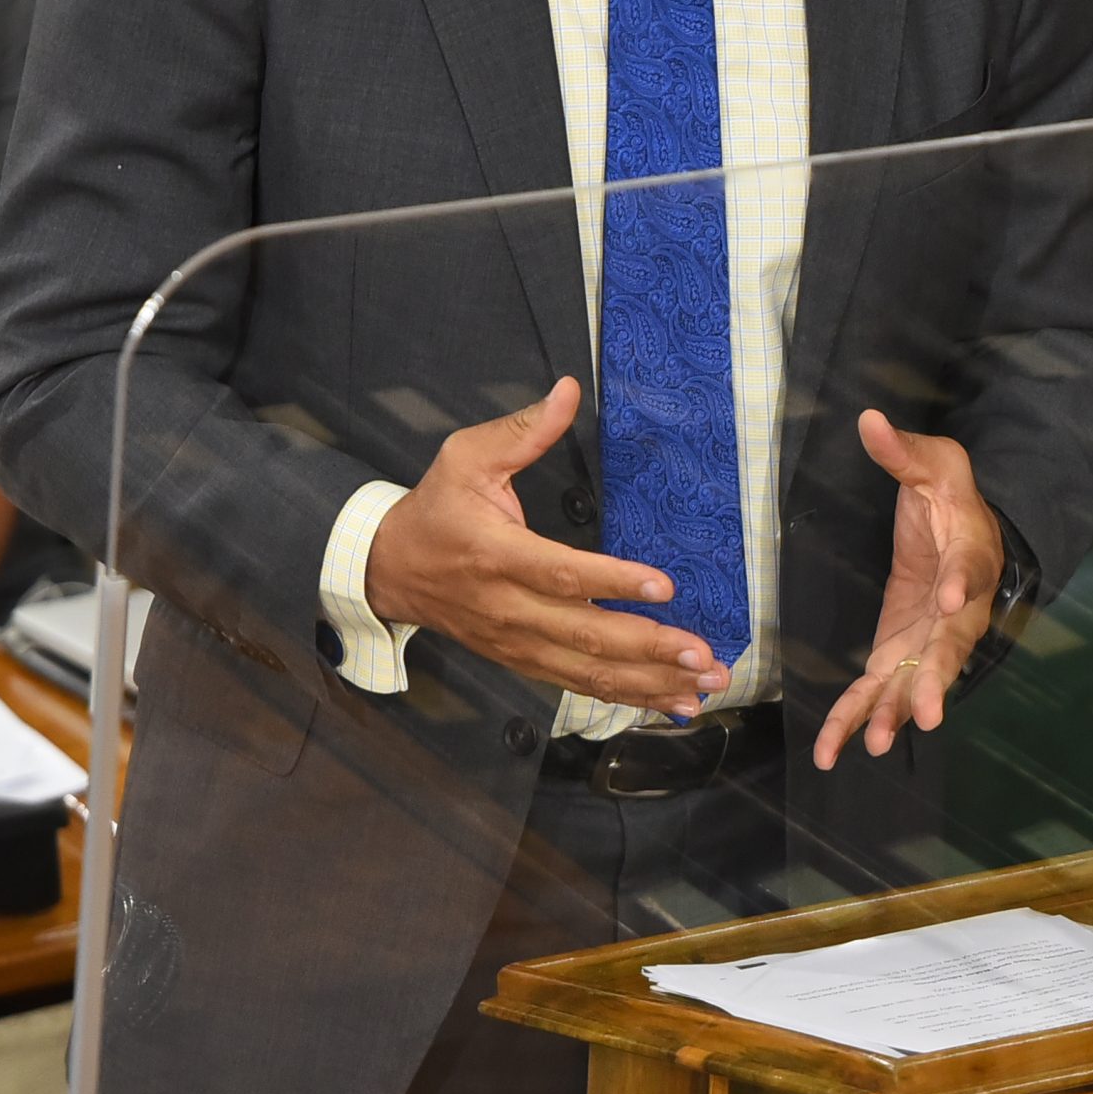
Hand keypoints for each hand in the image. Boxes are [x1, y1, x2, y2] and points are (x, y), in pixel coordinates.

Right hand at [364, 377, 729, 715]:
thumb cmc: (436, 508)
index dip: (612, 580)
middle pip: (584, 636)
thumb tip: (568, 390)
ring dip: (649, 682)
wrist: (389, 569)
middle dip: (648, 647)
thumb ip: (522, 430)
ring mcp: (515, 643)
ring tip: (703, 684)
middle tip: (702, 653)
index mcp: (495, 553)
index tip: (664, 585)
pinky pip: (578, 686)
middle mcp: (508, 608)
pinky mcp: (522, 661)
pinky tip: (671, 703)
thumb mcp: (465, 457)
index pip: (559, 573)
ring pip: (588, 672)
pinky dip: (627, 698)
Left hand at [813, 413, 1003, 770]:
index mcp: (969, 555)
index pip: (965, 571)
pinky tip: (832, 752)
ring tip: (877, 742)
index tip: (948, 601)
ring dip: (896, 712)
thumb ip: (901, 451)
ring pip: (916, 682)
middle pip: (950, 648)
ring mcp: (929, 639)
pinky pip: (878, 691)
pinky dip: (856, 719)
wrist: (960, 529)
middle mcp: (957, 609)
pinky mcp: (899, 653)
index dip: (957, 585)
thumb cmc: (950, 494)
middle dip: (936, 681)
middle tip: (927, 713)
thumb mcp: (933, 463)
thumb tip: (868, 419)